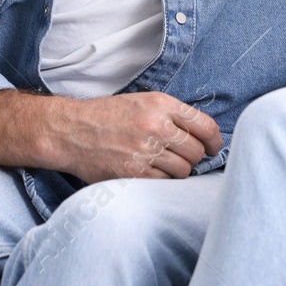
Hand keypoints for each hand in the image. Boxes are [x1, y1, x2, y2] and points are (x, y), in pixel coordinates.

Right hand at [45, 91, 223, 182]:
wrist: (72, 131)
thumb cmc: (107, 116)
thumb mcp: (141, 102)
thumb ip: (171, 115)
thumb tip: (202, 136)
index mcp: (161, 104)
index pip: (205, 127)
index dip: (214, 141)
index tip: (212, 148)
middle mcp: (156, 126)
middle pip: (196, 152)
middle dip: (192, 157)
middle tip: (179, 156)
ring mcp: (146, 151)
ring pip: (184, 170)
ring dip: (177, 170)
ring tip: (160, 164)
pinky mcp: (135, 174)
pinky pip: (165, 183)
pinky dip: (162, 181)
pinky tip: (149, 172)